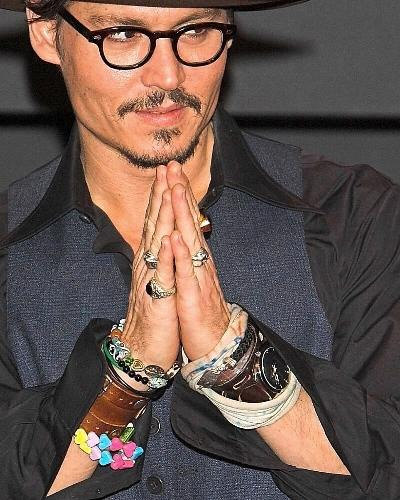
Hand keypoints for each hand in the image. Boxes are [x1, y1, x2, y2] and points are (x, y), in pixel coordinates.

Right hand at [121, 166, 179, 380]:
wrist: (144, 347)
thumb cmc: (154, 313)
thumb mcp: (156, 279)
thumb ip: (158, 257)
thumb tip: (161, 236)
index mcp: (151, 259)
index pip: (155, 221)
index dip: (161, 196)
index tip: (167, 172)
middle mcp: (148, 264)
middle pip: (155, 224)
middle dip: (161, 195)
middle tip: (166, 168)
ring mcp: (152, 279)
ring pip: (157, 243)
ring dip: (162, 216)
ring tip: (167, 191)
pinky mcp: (159, 298)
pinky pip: (162, 275)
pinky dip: (166, 257)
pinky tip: (168, 239)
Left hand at [166, 161, 229, 359]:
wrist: (214, 340)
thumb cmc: (198, 308)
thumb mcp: (191, 276)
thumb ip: (188, 255)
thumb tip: (181, 233)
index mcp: (195, 256)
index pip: (185, 219)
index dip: (177, 194)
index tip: (169, 171)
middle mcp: (198, 260)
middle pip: (188, 221)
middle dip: (179, 193)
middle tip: (173, 166)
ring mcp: (197, 276)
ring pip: (189, 240)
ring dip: (182, 215)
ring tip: (175, 189)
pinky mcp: (192, 295)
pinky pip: (186, 272)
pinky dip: (180, 255)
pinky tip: (174, 237)